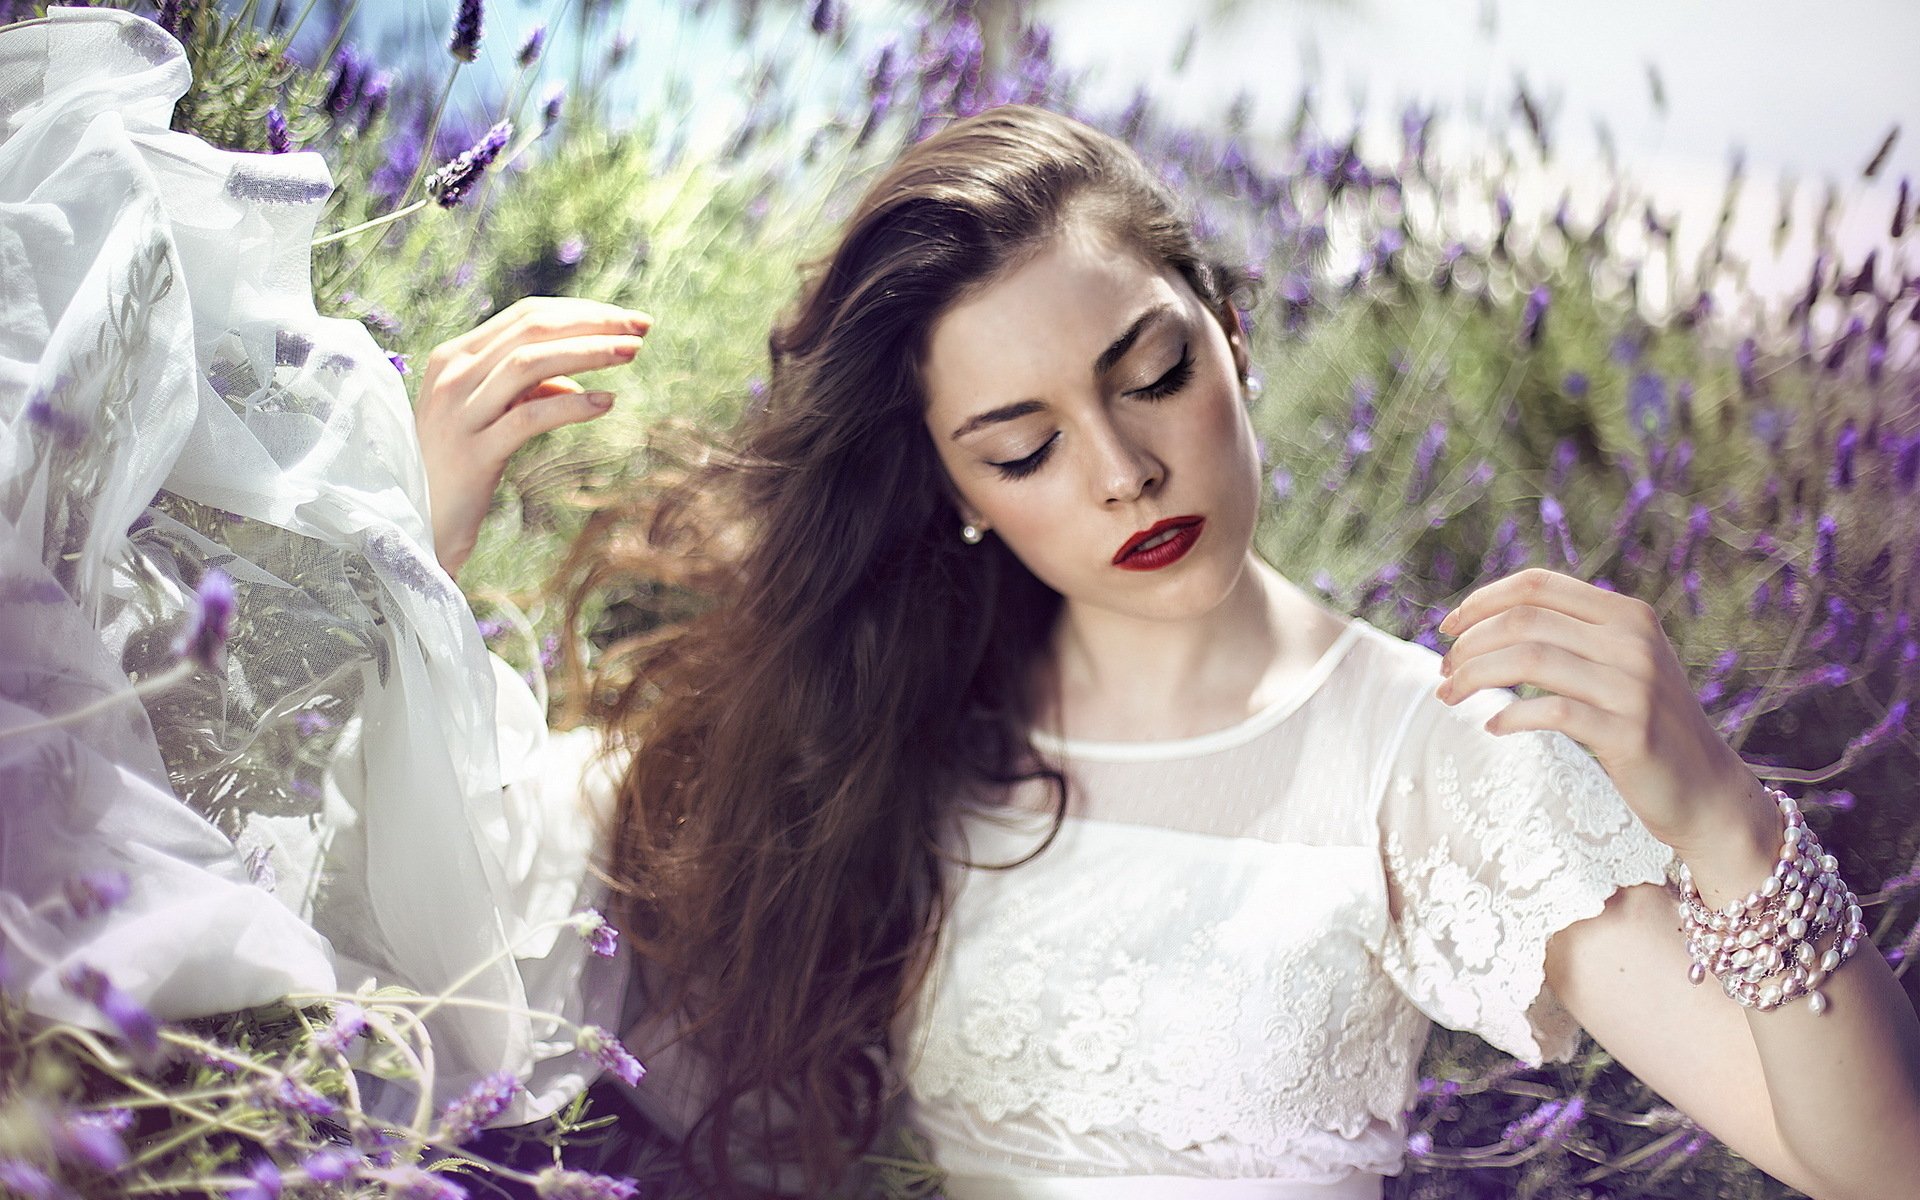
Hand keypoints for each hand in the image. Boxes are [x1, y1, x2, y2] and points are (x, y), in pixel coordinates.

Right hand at [415, 297, 651, 577]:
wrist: (417, 524)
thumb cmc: (459, 469)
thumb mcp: (492, 418)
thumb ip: (526, 392)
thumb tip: (574, 381)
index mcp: (454, 357)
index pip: (525, 316)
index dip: (580, 311)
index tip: (626, 318)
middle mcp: (452, 376)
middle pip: (532, 330)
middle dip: (592, 322)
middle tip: (642, 326)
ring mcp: (460, 413)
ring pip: (529, 363)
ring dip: (588, 352)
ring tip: (632, 351)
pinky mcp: (473, 453)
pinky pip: (528, 417)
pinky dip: (570, 405)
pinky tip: (606, 403)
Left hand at [1434, 567, 1762, 852]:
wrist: (1705, 790)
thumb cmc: (1644, 726)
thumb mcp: (1618, 665)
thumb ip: (1571, 637)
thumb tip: (1485, 622)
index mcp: (1627, 614)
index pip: (1539, 584)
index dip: (1482, 600)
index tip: (1448, 628)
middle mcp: (1633, 641)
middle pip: (1524, 620)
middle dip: (1469, 644)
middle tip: (1444, 673)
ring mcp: (1635, 686)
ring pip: (1529, 660)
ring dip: (1475, 677)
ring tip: (1450, 696)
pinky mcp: (1630, 732)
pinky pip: (1552, 712)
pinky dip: (1510, 717)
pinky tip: (1492, 726)